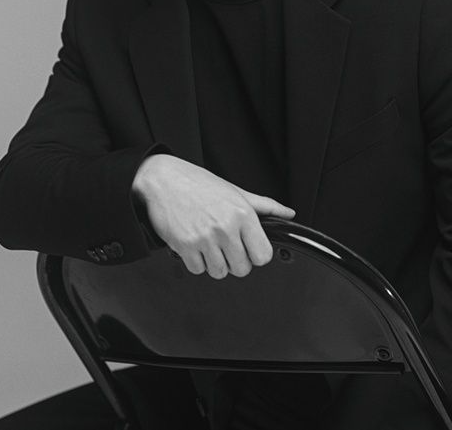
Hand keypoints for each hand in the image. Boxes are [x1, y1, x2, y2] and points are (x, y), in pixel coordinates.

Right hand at [132, 153, 295, 279]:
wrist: (162, 180)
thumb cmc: (197, 183)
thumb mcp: (235, 191)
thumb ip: (265, 205)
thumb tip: (288, 213)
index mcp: (242, 214)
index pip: (263, 256)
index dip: (255, 254)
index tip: (248, 248)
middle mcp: (225, 227)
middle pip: (242, 269)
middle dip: (235, 260)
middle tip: (225, 243)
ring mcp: (204, 238)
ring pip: (220, 272)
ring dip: (215, 261)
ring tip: (208, 241)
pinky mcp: (184, 246)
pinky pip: (198, 270)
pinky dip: (196, 261)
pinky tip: (194, 243)